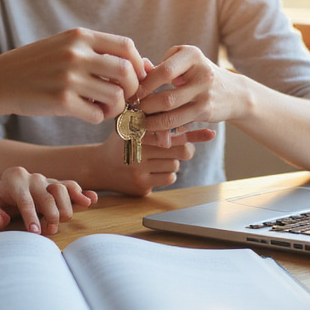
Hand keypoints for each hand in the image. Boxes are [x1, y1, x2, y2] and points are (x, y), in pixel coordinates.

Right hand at [0, 28, 147, 123]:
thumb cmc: (35, 66)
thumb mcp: (63, 46)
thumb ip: (94, 51)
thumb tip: (136, 64)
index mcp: (79, 36)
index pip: (126, 46)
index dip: (139, 64)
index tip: (137, 77)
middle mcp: (76, 54)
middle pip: (126, 71)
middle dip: (132, 88)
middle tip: (123, 97)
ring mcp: (69, 78)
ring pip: (116, 96)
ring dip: (115, 107)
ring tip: (102, 107)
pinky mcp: (61, 101)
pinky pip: (96, 114)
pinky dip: (98, 117)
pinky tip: (88, 113)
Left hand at [0, 166, 97, 235]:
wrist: (12, 182)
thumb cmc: (2, 198)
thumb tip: (3, 221)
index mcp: (15, 180)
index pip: (25, 201)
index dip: (31, 217)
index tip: (35, 232)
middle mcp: (34, 178)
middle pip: (47, 197)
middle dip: (51, 216)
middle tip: (50, 231)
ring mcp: (47, 180)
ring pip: (62, 190)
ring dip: (65, 208)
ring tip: (64, 220)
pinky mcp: (58, 184)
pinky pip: (71, 186)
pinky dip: (82, 193)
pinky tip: (91, 200)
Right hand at [92, 129, 212, 195]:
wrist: (98, 166)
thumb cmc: (124, 143)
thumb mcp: (137, 127)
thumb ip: (165, 124)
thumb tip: (207, 129)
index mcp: (138, 131)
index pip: (173, 131)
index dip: (193, 133)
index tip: (211, 133)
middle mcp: (138, 150)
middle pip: (181, 151)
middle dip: (185, 150)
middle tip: (180, 148)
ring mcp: (139, 170)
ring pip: (175, 165)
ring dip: (171, 162)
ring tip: (156, 159)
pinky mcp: (141, 186)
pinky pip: (168, 178)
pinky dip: (166, 174)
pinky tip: (152, 170)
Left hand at [134, 46, 248, 132]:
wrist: (233, 92)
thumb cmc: (199, 73)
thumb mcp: (184, 61)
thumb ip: (162, 63)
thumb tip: (138, 69)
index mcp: (193, 55)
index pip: (163, 71)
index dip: (144, 84)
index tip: (131, 91)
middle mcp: (202, 74)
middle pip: (166, 96)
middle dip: (144, 105)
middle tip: (130, 109)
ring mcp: (205, 95)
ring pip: (171, 114)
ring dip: (150, 120)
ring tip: (136, 120)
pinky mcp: (206, 112)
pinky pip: (178, 123)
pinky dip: (161, 128)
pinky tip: (150, 127)